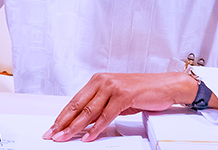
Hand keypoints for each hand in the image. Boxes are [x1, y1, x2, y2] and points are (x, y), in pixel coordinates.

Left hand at [42, 72, 199, 141]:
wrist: (166, 85)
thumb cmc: (142, 92)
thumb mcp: (116, 99)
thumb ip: (100, 107)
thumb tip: (83, 123)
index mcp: (98, 80)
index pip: (75, 100)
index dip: (62, 116)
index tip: (52, 128)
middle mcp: (103, 80)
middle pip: (78, 105)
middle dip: (63, 122)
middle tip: (52, 135)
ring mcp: (113, 86)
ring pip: (89, 111)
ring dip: (75, 127)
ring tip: (65, 138)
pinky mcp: (124, 94)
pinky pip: (106, 115)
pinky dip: (96, 128)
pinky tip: (89, 136)